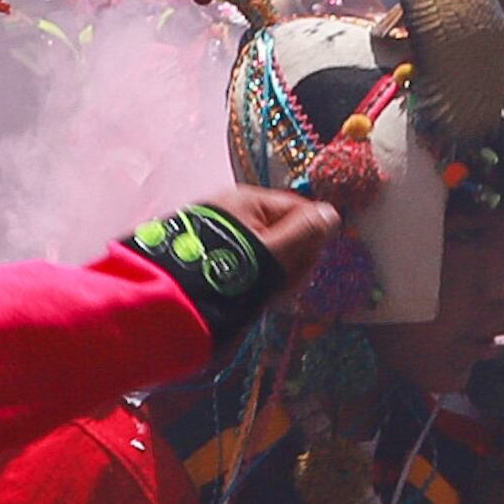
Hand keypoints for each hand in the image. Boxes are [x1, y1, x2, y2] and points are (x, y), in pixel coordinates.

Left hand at [216, 183, 338, 292]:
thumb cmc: (227, 273)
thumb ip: (306, 232)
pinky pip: (246, 264)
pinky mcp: (211, 257)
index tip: (307, 264)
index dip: (311, 239)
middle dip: (291, 261)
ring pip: (267, 252)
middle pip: (284, 232)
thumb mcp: (273, 251)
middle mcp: (234, 212)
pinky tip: (250, 298)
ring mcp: (222, 235)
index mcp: (249, 200)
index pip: (300, 211)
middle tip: (283, 285)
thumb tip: (330, 213)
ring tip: (264, 296)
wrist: (173, 303)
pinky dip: (253, 281)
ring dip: (274, 276)